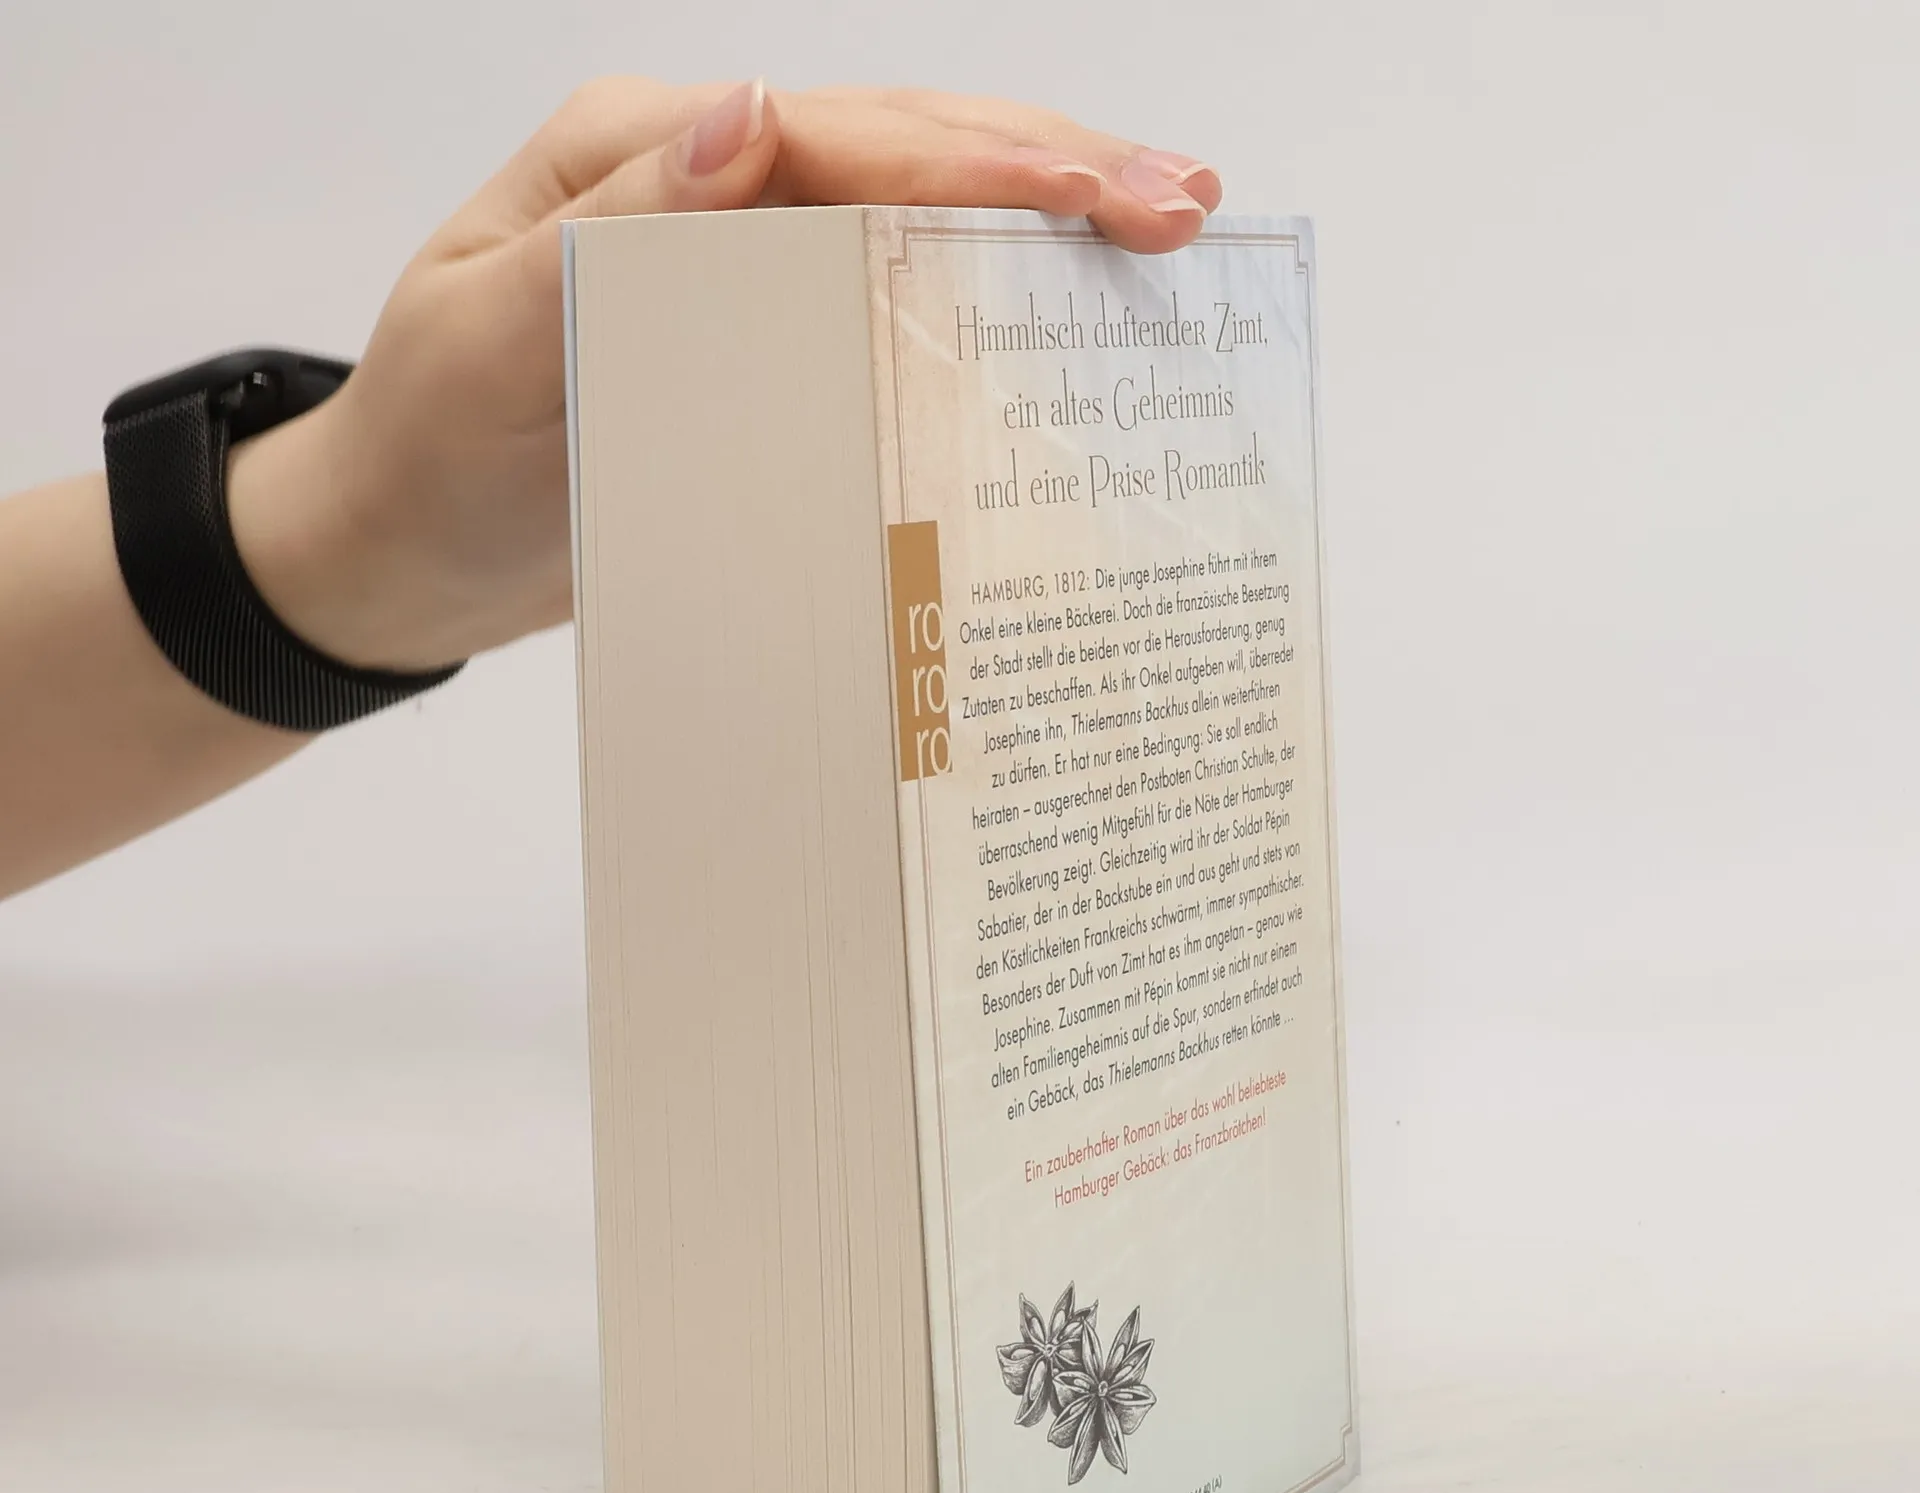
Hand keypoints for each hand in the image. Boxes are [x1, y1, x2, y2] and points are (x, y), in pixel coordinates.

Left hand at [226, 79, 1223, 674]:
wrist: (401, 552)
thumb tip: (749, 116)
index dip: (975, 156)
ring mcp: (740, 260)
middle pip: (902, 148)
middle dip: (1051, 166)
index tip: (1098, 189)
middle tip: (1187, 205)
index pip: (833, 135)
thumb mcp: (487, 344)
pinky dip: (984, 296)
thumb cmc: (429, 452)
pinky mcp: (763, 338)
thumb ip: (610, 239)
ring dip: (1041, 219)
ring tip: (1167, 233)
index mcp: (635, 158)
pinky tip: (1066, 310)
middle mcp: (701, 190)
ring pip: (914, 212)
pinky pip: (888, 299)